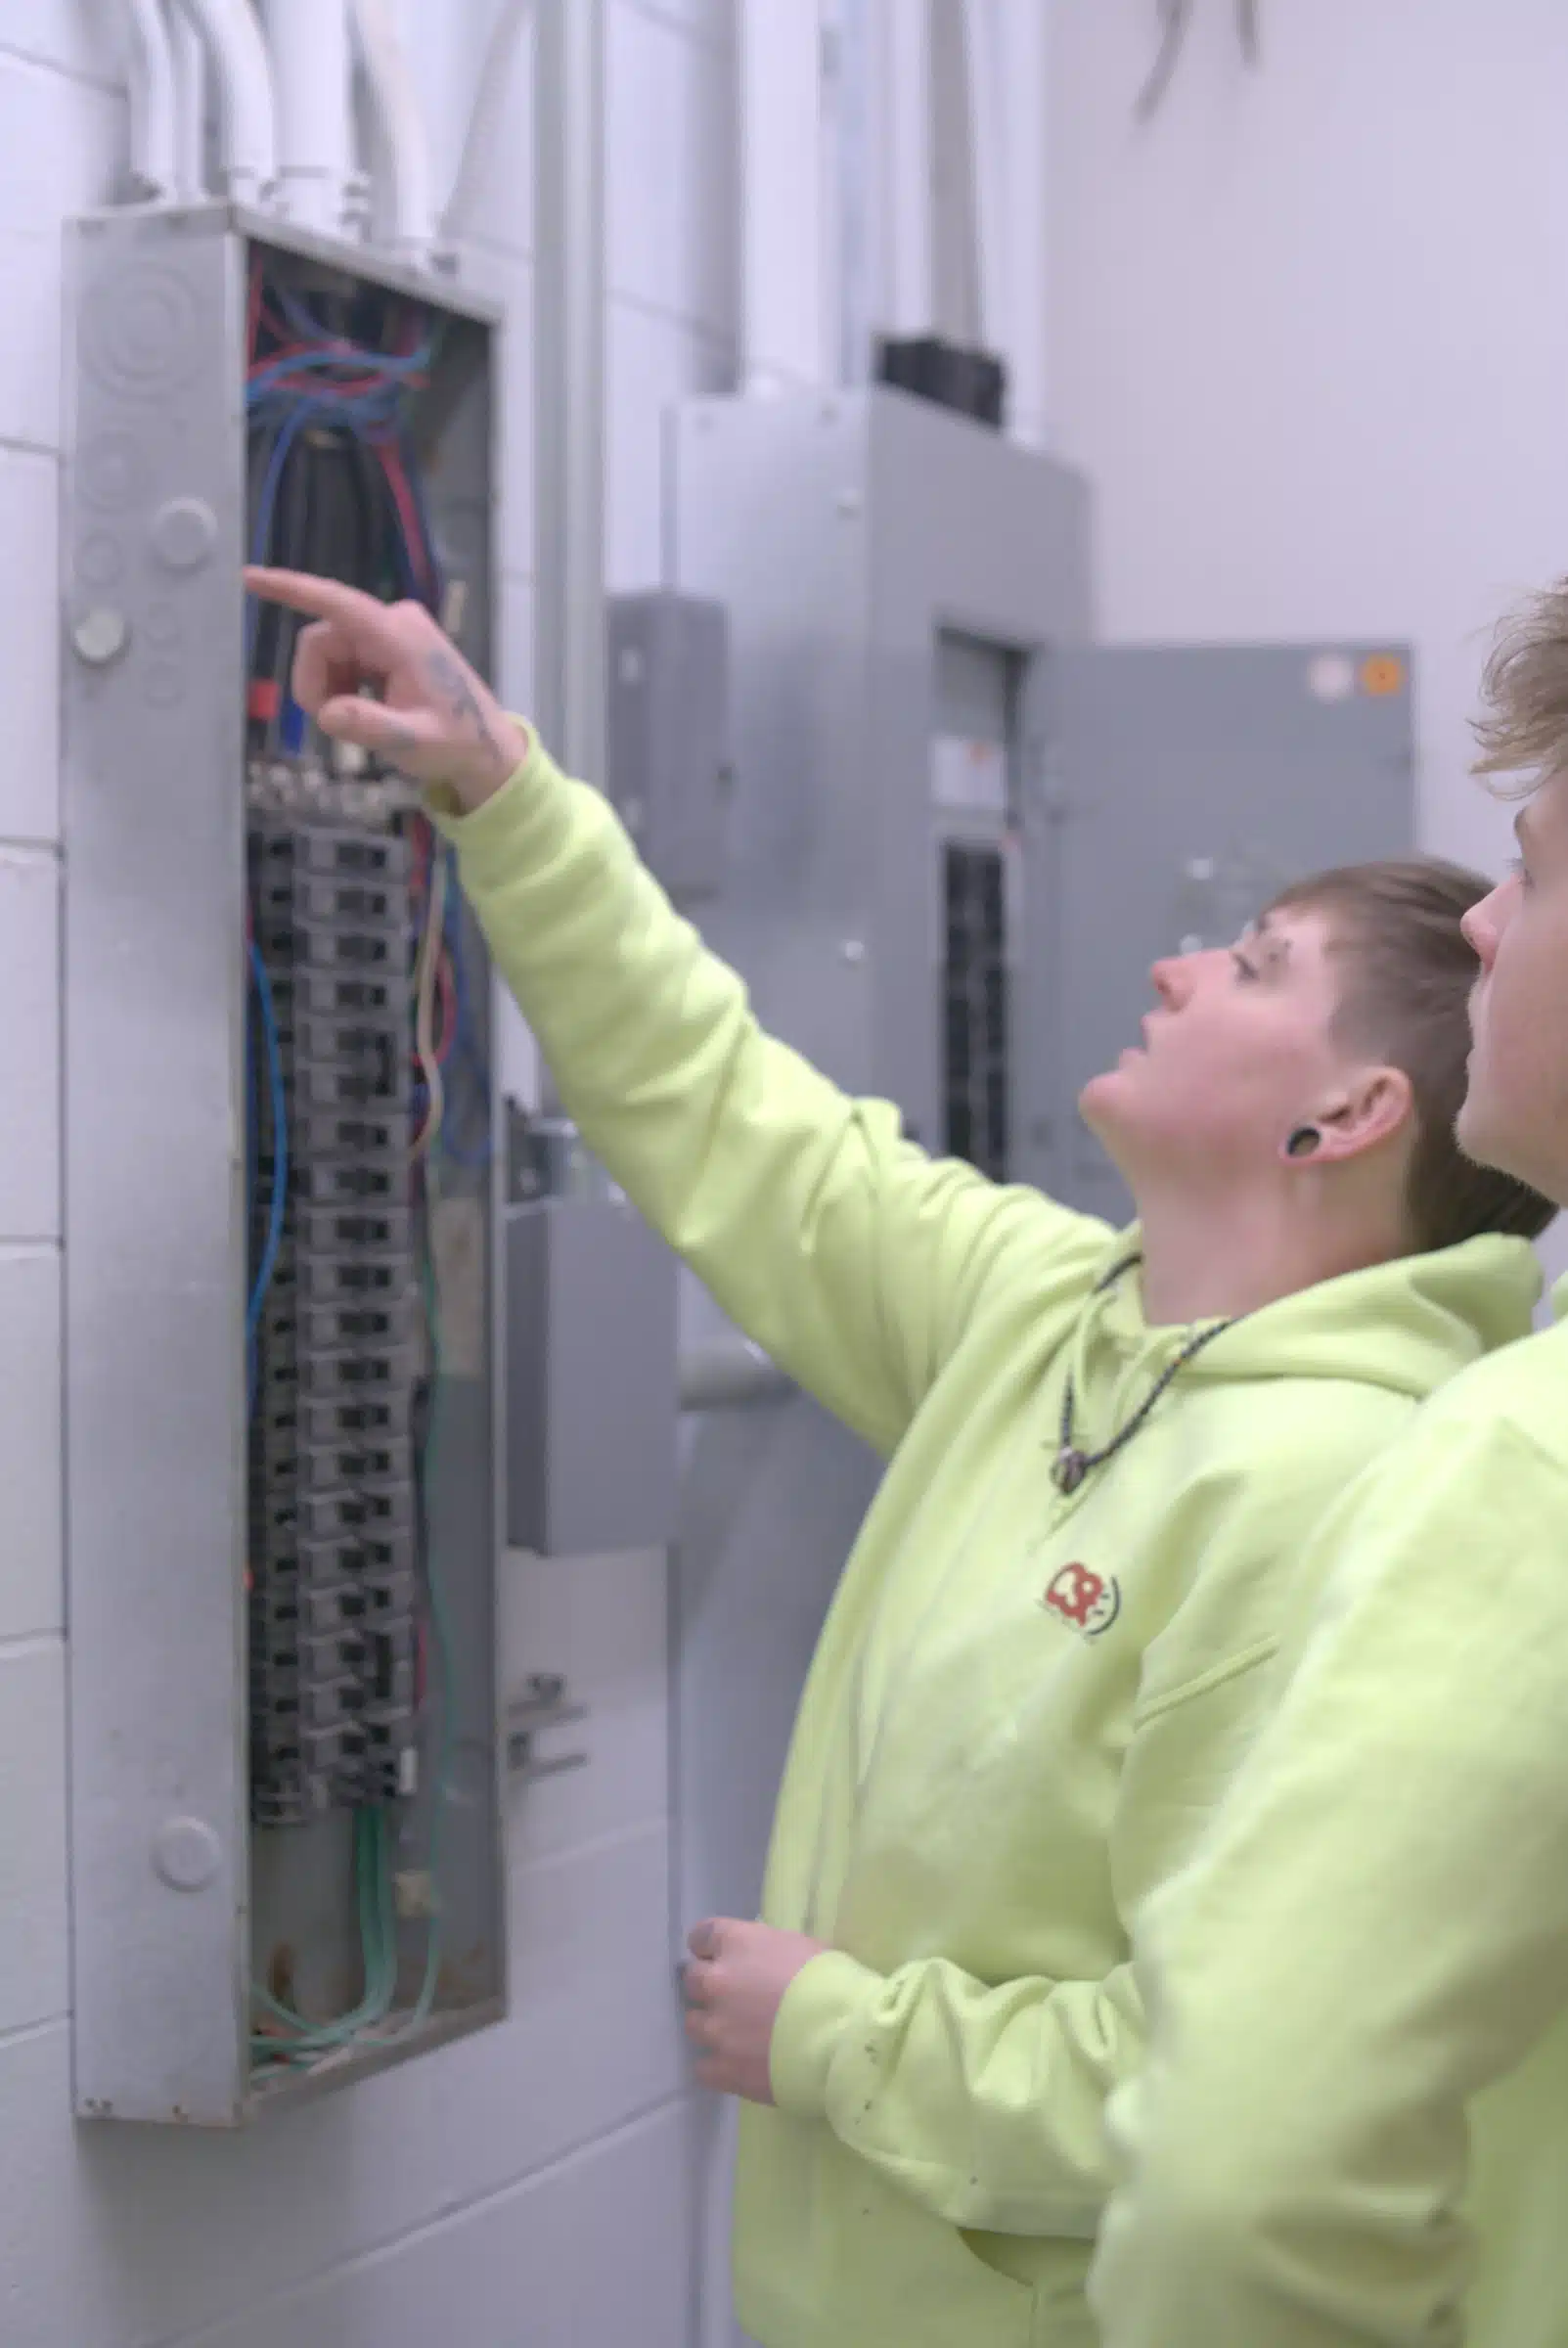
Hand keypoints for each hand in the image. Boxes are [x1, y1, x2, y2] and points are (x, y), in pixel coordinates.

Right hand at [243, 567, 528, 811]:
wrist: (486, 747)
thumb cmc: (455, 743)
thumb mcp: (414, 742)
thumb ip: (372, 727)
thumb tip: (328, 713)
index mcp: (399, 636)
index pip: (337, 604)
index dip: (292, 589)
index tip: (251, 578)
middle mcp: (393, 621)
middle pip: (321, 640)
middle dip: (316, 683)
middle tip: (334, 726)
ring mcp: (391, 629)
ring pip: (327, 651)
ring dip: (328, 688)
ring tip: (359, 722)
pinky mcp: (387, 643)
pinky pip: (342, 657)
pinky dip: (341, 686)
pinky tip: (366, 709)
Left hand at [682, 1917, 827, 2104]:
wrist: (842, 2036)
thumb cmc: (832, 1982)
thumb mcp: (802, 1947)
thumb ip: (769, 1954)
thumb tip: (764, 1964)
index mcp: (737, 1944)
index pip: (702, 1936)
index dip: (709, 1947)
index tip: (718, 1955)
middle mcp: (717, 1982)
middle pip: (692, 1980)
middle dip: (707, 1985)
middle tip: (731, 1996)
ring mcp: (717, 2028)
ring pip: (693, 2023)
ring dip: (711, 2024)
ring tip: (735, 2034)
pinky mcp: (724, 2069)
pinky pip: (703, 2067)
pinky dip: (716, 2065)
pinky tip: (736, 2064)